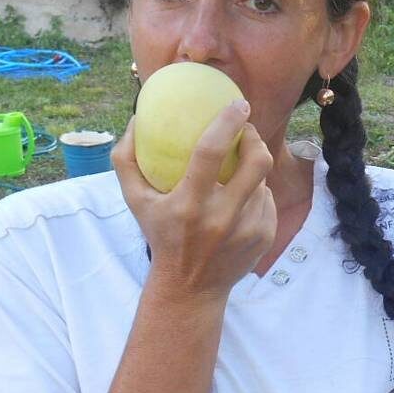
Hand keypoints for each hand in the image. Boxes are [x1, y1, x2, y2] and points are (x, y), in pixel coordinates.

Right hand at [112, 100, 276, 299]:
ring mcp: (247, 229)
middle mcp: (221, 217)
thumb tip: (138, 118)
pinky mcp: (264, 237)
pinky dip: (255, 195)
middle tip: (246, 131)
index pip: (212, 152)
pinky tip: (240, 201)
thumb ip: (126, 159)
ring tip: (234, 173)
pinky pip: (267, 201)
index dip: (228, 123)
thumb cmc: (160, 235)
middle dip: (255, 139)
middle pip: (256, 162)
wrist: (190, 288)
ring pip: (261, 181)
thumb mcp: (134, 201)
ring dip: (250, 171)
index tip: (237, 104)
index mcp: (188, 204)